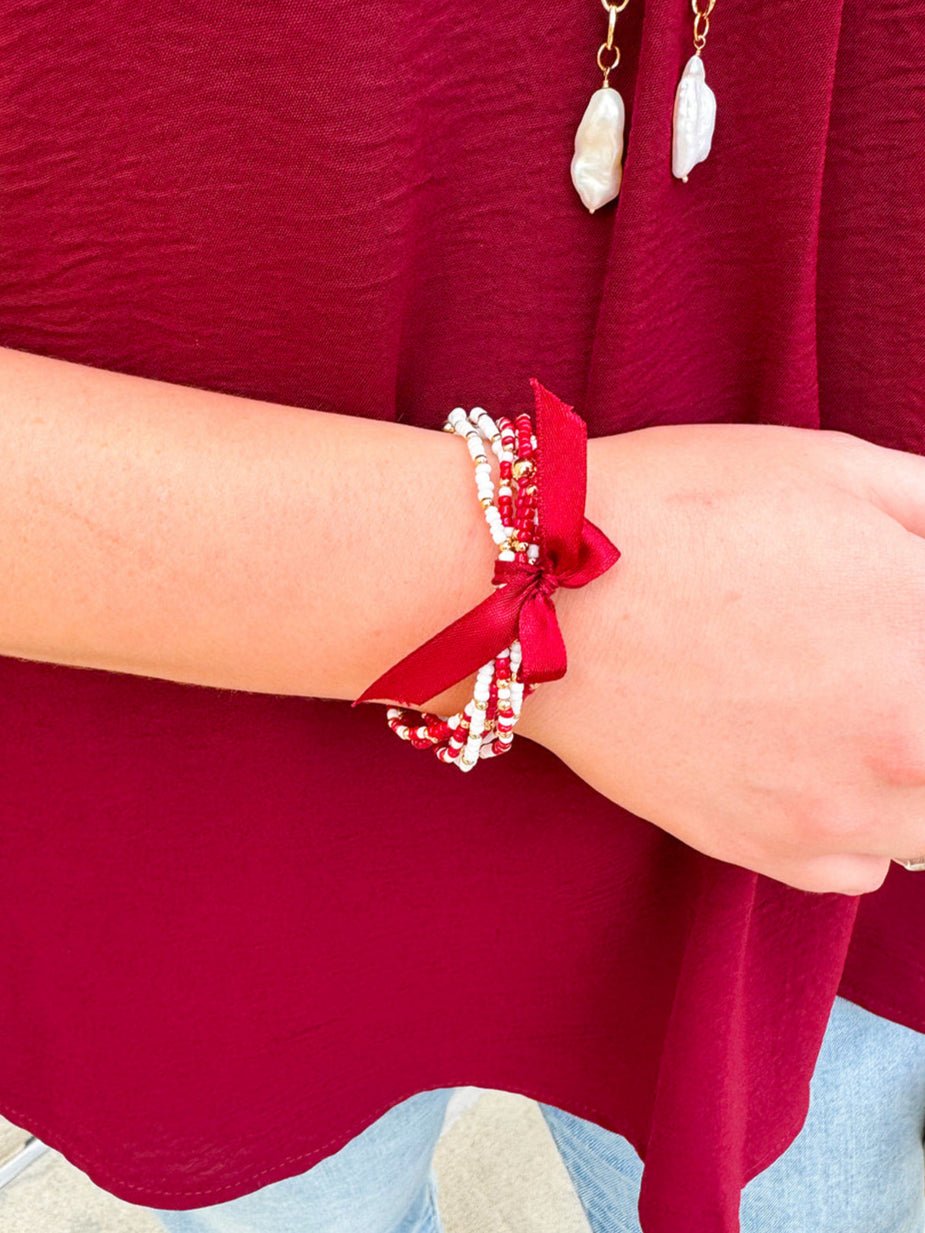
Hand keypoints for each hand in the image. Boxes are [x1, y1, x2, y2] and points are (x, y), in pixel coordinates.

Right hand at [517, 421, 924, 895]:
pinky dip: (865, 824)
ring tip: (870, 712)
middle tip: (883, 655)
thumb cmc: (681, 510)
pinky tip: (826, 765)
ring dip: (916, 768)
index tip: (908, 607)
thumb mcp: (835, 468)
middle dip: (920, 690)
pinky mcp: (760, 849)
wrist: (537, 590)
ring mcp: (834, 812)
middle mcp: (905, 745)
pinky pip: (860, 868)